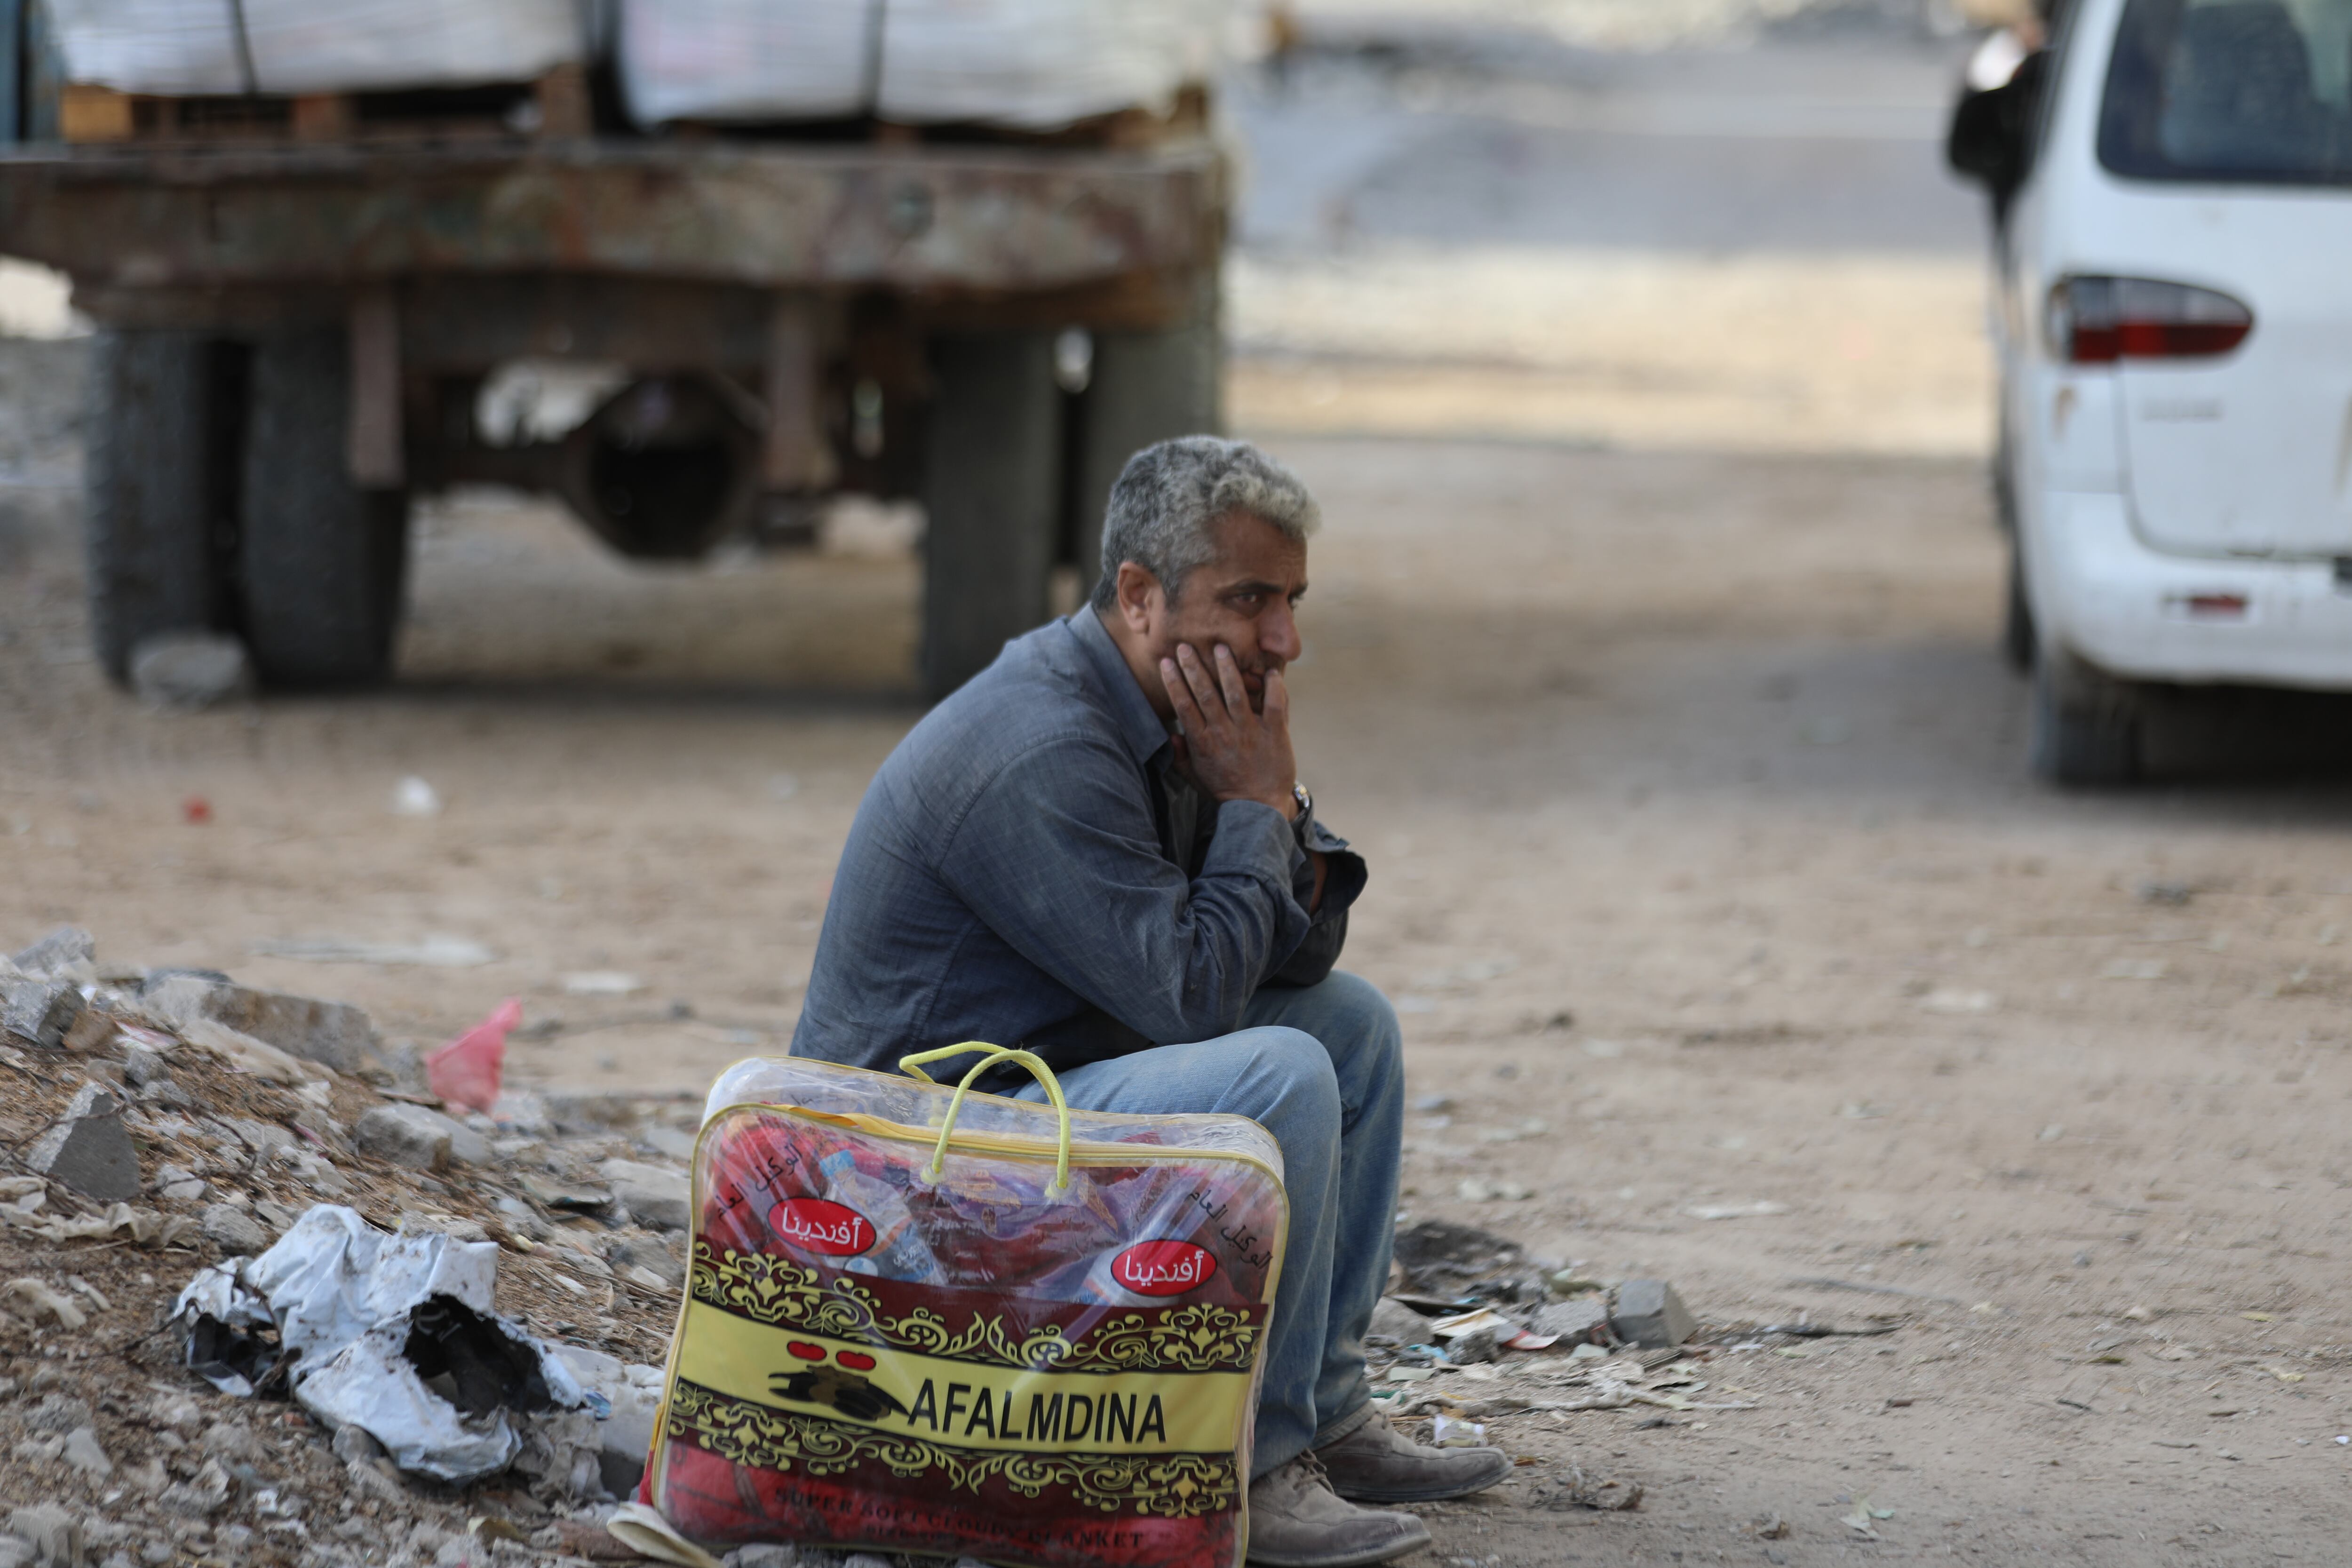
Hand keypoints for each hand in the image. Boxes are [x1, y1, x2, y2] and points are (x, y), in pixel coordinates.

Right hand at [1159, 643, 1296, 814]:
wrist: (1258, 807)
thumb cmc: (1226, 790)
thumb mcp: (1196, 776)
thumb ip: (1181, 756)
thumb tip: (1170, 734)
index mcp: (1203, 742)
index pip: (1184, 706)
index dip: (1174, 682)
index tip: (1167, 662)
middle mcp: (1223, 733)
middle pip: (1205, 694)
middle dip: (1194, 668)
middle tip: (1186, 646)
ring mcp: (1250, 731)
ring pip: (1236, 693)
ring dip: (1227, 669)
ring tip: (1221, 649)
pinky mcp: (1275, 733)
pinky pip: (1275, 704)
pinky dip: (1273, 686)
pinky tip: (1269, 671)